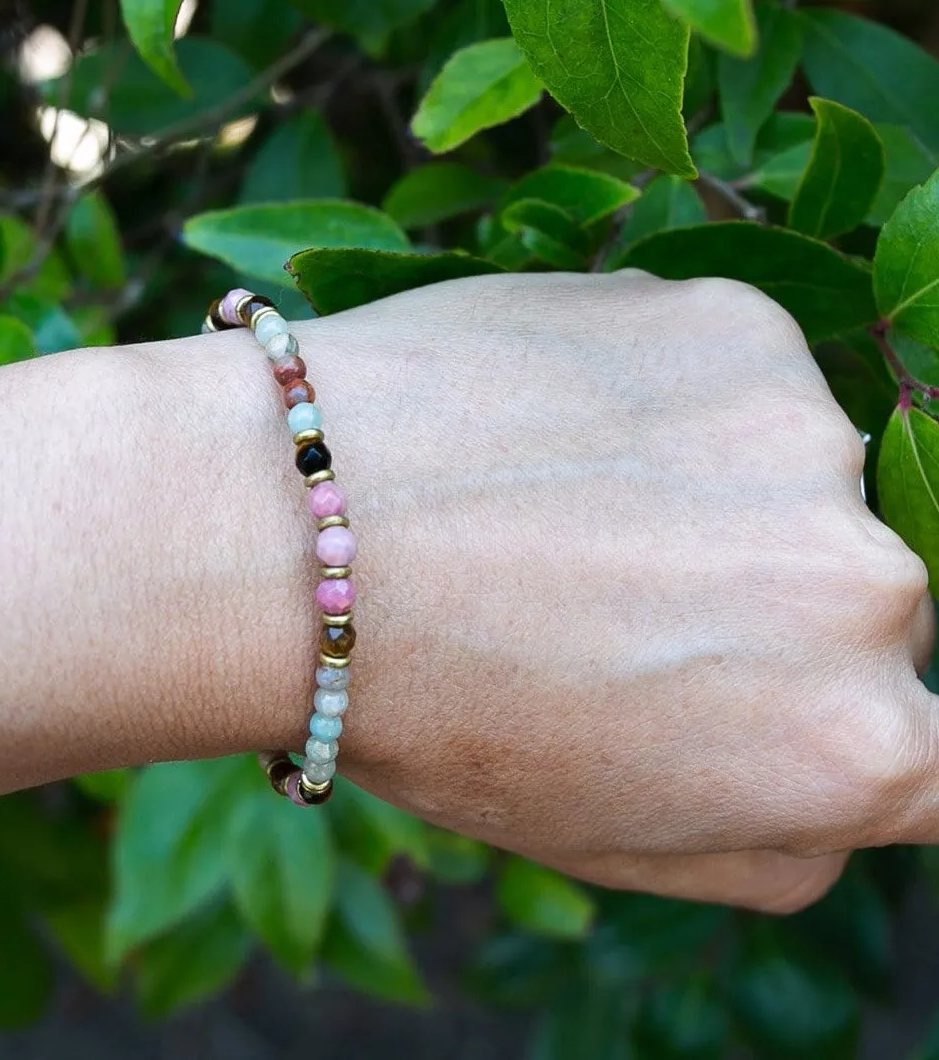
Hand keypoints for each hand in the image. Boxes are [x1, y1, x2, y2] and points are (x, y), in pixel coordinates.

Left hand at [272, 271, 934, 911]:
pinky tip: (555, 427)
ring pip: (799, 476)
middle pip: (865, 601)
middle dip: (767, 607)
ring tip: (564, 507)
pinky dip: (670, 402)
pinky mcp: (737, 325)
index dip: (852, 717)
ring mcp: (809, 438)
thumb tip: (853, 777)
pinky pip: (739, 377)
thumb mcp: (611, 840)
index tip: (772, 684)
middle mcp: (866, 590)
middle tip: (617, 595)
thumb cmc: (435, 711)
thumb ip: (772, 837)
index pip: (938, 751)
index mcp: (847, 749)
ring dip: (717, 493)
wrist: (291, 532)